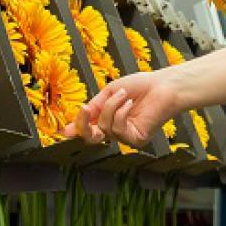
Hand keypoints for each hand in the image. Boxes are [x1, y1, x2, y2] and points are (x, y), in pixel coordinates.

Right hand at [65, 71, 181, 146]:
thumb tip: (69, 128)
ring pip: (104, 128)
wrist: (162, 85)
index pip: (86, 129)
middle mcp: (115, 131)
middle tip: (84, 109)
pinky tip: (130, 104)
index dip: (75, 129)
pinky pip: (118, 129)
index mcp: (107, 119)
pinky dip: (121, 112)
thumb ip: (92, 109)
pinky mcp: (136, 140)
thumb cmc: (139, 86)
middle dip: (83, 125)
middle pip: (90, 138)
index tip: (63, 130)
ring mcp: (126, 137)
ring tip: (123, 94)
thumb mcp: (109, 93)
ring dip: (111, 107)